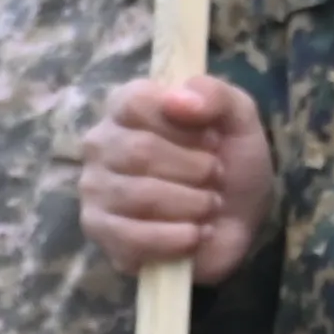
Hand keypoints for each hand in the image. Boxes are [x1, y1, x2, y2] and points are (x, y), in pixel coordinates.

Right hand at [73, 76, 274, 282]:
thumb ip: (215, 95)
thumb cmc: (230, 161)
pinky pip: (132, 236)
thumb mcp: (238, 118)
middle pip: (140, 151)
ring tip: (208, 205)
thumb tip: (177, 101)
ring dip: (191, 204)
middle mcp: (101, 143)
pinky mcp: (100, 230)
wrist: (236, 219)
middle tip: (215, 177)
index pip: (135, 102)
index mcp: (127, 106)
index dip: (184, 126)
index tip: (213, 140)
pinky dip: (176, 238)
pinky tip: (195, 234)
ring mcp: (95, 188)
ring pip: (140, 195)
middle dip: (194, 169)